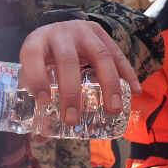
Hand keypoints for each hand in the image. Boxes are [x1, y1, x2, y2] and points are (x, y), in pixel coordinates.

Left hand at [17, 19, 140, 125]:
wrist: (59, 29)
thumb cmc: (44, 57)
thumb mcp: (34, 70)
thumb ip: (33, 99)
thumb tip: (40, 138)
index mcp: (36, 41)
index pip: (32, 55)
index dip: (37, 77)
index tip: (43, 101)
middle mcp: (60, 33)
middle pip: (67, 60)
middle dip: (71, 92)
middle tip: (72, 119)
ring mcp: (83, 31)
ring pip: (100, 56)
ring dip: (109, 85)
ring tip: (113, 109)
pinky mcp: (101, 33)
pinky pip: (118, 54)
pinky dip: (128, 74)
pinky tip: (135, 91)